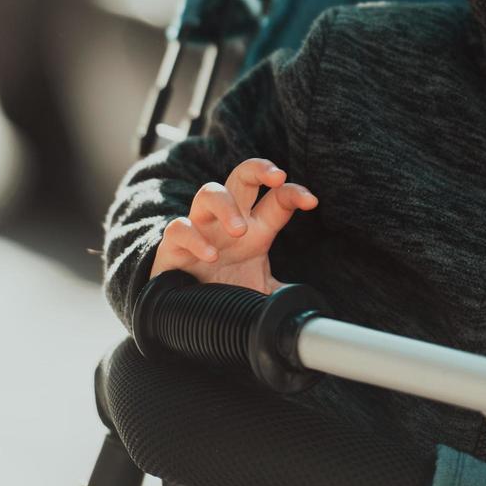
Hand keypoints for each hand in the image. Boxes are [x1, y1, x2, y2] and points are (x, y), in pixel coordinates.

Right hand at [148, 158, 317, 293]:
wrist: (187, 316)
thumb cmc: (226, 293)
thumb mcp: (261, 294)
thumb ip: (284, 295)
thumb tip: (306, 304)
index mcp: (255, 229)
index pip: (277, 200)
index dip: (294, 194)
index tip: (311, 201)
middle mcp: (228, 222)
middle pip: (241, 177)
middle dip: (258, 168)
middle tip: (277, 177)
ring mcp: (201, 229)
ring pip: (208, 192)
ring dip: (226, 205)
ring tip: (239, 230)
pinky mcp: (174, 246)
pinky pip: (179, 229)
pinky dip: (194, 238)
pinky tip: (209, 256)